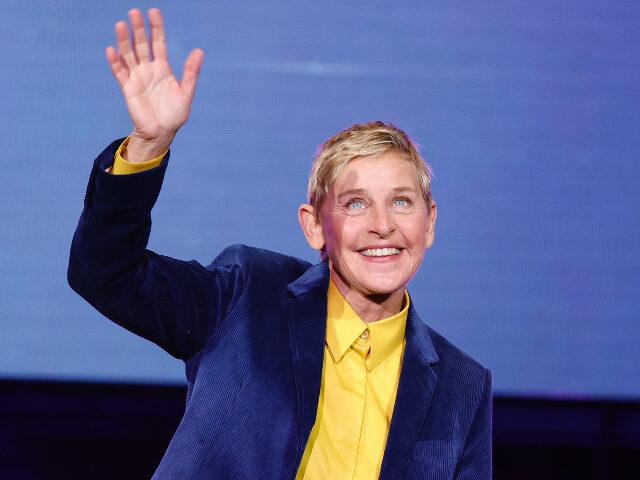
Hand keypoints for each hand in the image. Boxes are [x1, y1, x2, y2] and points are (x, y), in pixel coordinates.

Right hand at [106, 8, 203, 161]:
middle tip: (134, 11)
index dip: (156, 28)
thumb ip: (191, 72)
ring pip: (128, 55)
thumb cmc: (175, 114)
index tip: (153, 12)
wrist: (162, 132)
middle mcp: (148, 70)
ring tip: (121, 24)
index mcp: (163, 68)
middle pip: (141, 44)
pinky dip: (115, 62)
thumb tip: (199, 50)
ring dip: (124, 40)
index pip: (158, 43)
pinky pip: (120, 73)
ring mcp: (136, 78)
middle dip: (138, 29)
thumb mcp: (186, 92)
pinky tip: (112, 50)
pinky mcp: (127, 89)